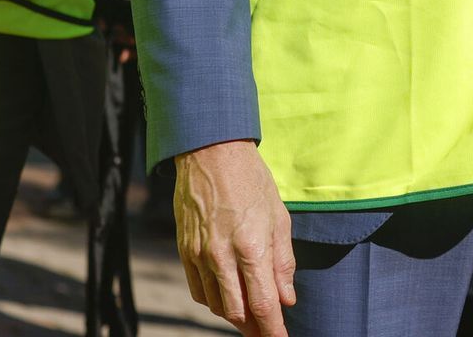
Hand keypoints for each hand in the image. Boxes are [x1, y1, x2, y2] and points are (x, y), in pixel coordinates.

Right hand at [174, 139, 296, 336]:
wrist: (211, 153)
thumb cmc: (251, 180)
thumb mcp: (278, 216)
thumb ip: (283, 261)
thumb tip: (287, 298)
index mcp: (251, 247)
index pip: (263, 305)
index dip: (273, 331)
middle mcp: (222, 257)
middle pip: (237, 313)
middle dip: (255, 329)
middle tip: (268, 331)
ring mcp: (199, 255)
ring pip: (216, 305)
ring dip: (235, 316)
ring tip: (251, 316)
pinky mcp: (185, 251)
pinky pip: (199, 291)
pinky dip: (214, 301)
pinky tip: (227, 297)